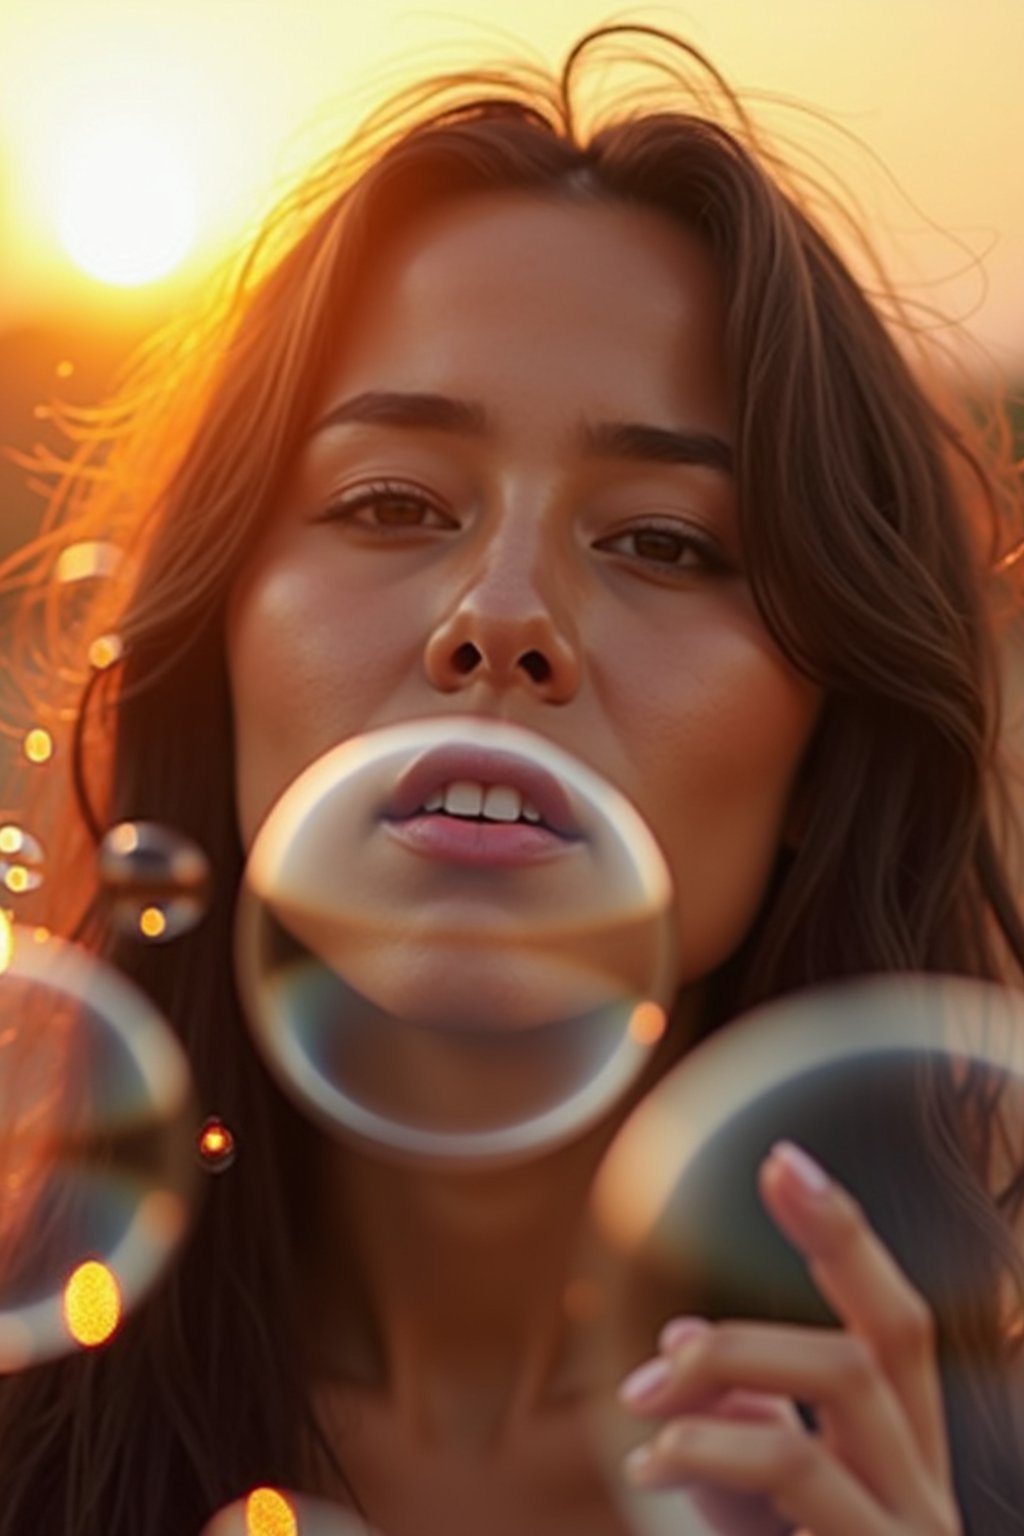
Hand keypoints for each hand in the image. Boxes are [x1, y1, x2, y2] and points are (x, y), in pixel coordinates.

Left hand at [616, 1140, 962, 1534]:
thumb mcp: (752, 1510)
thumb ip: (738, 1429)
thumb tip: (683, 1336)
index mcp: (901, 1463)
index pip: (895, 1327)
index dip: (845, 1236)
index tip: (784, 1158)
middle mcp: (926, 1489)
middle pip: (899, 1329)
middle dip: (821, 1254)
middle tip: (715, 1256)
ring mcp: (913, 1532)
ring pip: (845, 1378)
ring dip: (729, 1359)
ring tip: (641, 1397)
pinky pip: (798, 1469)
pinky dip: (711, 1447)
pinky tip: (648, 1465)